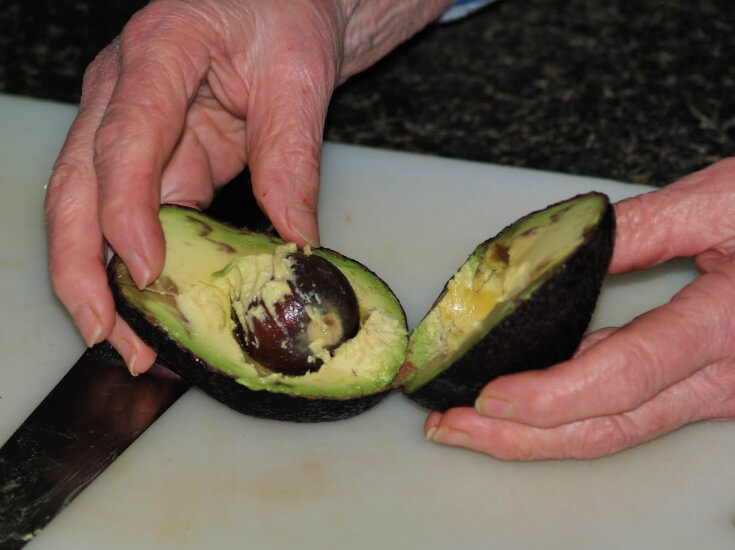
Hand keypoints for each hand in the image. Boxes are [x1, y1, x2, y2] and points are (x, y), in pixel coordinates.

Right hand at [44, 0, 452, 373]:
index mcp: (158, 58)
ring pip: (88, 210)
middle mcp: (122, 94)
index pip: (124, 143)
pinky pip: (132, 215)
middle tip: (108, 334)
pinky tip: (152, 308)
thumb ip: (292, 160)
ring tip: (129, 342)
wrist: (279, 6)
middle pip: (75, 187)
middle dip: (82, 268)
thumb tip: (296, 239)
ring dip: (101, 279)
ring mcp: (127, 126)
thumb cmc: (282, 20)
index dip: (126, 214)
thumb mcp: (298, 82)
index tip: (145, 272)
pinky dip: (136, 265)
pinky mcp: (150, 156)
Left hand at [425, 158, 734, 459]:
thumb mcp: (721, 202)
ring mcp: (715, 395)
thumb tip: (563, 250)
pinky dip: (566, 415)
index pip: (624, 376)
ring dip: (535, 436)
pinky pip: (628, 414)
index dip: (550, 395)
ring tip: (468, 427)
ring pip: (616, 431)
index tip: (486, 398)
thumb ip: (639, 229)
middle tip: (448, 429)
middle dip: (520, 438)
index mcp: (727, 327)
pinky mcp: (704, 389)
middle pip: (609, 426)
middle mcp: (723, 380)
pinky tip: (522, 408)